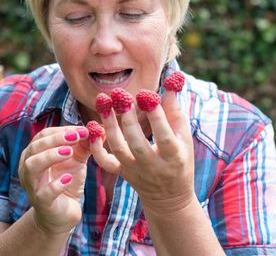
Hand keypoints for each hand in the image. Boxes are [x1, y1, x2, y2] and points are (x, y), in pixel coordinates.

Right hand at [18, 126, 89, 233]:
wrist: (63, 213)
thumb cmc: (66, 182)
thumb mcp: (76, 160)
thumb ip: (83, 145)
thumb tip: (96, 129)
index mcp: (34, 154)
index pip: (43, 136)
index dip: (61, 130)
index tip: (81, 129)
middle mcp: (28, 167)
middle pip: (35, 147)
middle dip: (55, 139)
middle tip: (75, 136)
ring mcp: (33, 185)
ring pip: (32, 166)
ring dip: (50, 156)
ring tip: (69, 152)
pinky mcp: (41, 203)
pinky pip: (43, 193)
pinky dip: (55, 185)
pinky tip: (68, 179)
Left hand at [90, 89, 194, 214]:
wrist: (169, 196)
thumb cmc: (179, 158)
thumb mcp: (183, 136)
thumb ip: (174, 109)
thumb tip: (173, 80)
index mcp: (174, 157)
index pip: (164, 137)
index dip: (156, 116)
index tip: (147, 95)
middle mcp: (153, 166)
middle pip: (137, 144)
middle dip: (128, 120)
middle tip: (122, 96)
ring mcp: (134, 171)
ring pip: (118, 150)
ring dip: (109, 126)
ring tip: (104, 102)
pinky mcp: (121, 173)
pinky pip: (104, 161)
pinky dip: (96, 146)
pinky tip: (93, 125)